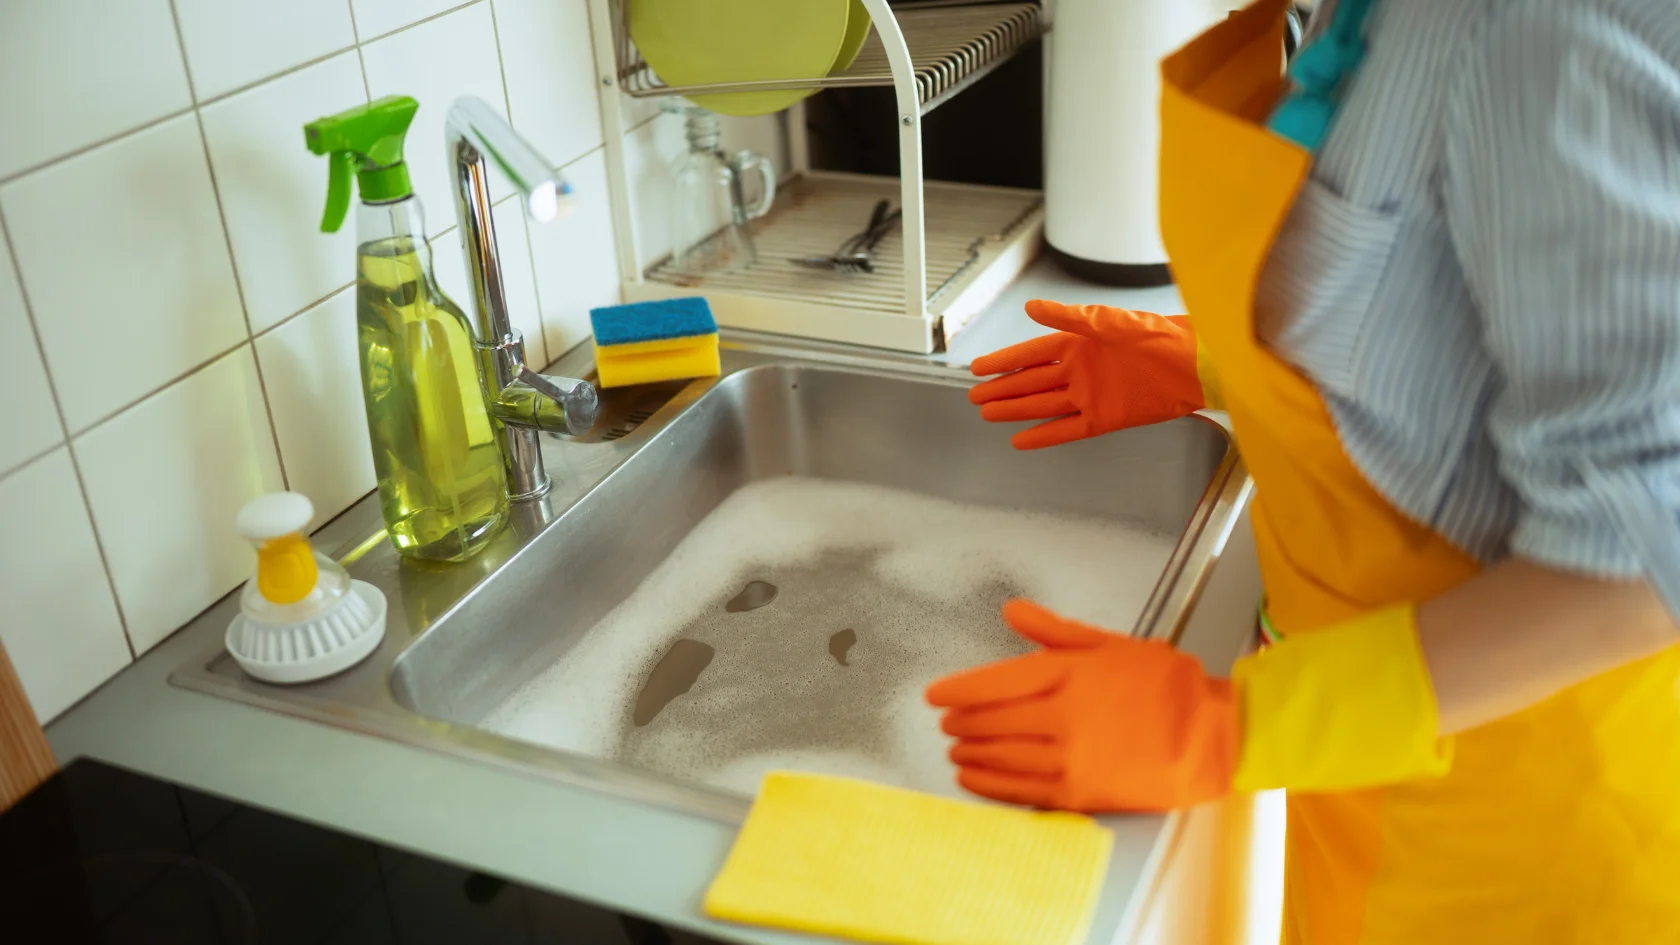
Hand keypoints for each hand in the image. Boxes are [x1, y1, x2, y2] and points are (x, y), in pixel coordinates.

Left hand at [925, 599, 1238, 811]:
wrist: (1210, 736)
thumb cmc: (1165, 684)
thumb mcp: (1111, 643)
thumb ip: (1055, 630)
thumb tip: (1013, 611)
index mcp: (1066, 673)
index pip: (993, 682)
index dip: (957, 689)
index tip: (934, 695)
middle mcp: (1061, 715)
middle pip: (990, 720)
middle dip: (961, 721)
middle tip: (946, 721)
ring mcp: (1068, 757)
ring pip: (1000, 755)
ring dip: (970, 752)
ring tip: (954, 749)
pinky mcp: (1079, 793)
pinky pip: (1020, 790)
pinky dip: (989, 784)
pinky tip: (971, 777)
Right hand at [968, 301, 1206, 449]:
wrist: (1191, 364)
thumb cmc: (1156, 335)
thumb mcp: (1109, 321)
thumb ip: (1069, 317)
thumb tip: (1032, 308)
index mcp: (1078, 344)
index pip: (1030, 354)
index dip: (1003, 362)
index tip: (977, 369)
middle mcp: (1080, 371)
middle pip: (1031, 383)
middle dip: (1003, 389)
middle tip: (975, 398)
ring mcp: (1090, 396)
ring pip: (1043, 406)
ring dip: (1015, 410)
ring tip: (988, 415)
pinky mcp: (1104, 418)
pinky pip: (1067, 429)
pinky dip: (1044, 436)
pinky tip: (1021, 440)